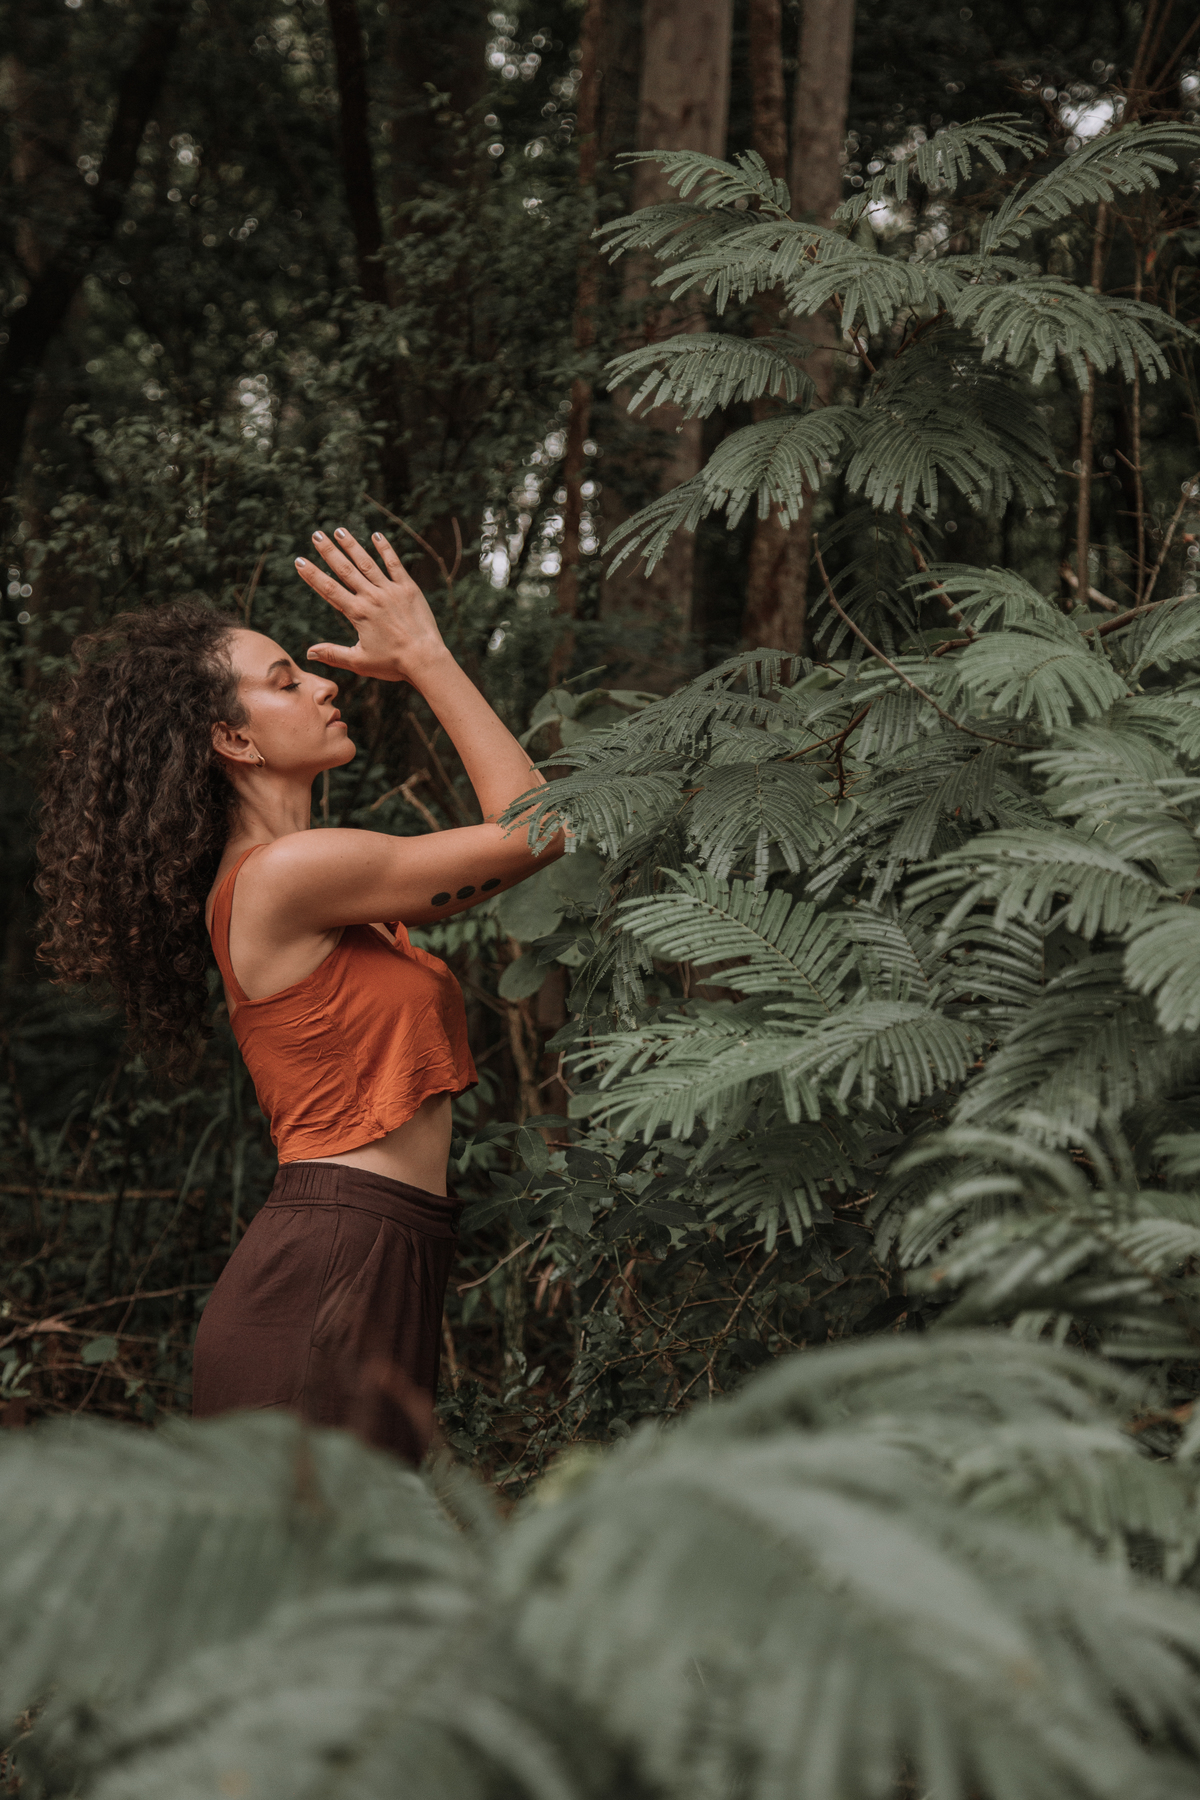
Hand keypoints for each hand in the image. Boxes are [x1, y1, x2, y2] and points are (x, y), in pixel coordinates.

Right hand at [296, 528, 447, 682]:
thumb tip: (308, 653)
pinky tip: (376, 536)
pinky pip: (395, 565)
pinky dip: (385, 550)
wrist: (425, 660)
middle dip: (329, 552)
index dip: (313, 575)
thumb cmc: (392, 664)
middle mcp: (372, 597)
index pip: (329, 590)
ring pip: (367, 563)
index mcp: (358, 613)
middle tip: (316, 535)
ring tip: (339, 530)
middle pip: (345, 570)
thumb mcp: (359, 662)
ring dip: (352, 546)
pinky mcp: (408, 589)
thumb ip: (333, 654)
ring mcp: (391, 591)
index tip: (299, 561)